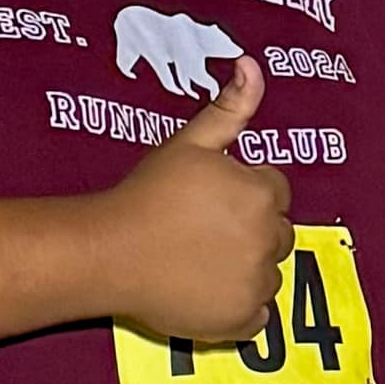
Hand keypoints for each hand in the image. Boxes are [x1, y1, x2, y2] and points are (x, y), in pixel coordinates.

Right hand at [87, 54, 290, 340]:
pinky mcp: (241, 319)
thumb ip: (229, 107)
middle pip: (277, 233)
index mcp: (261, 194)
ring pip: (268, 272)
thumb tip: (252, 64)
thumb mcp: (189, 143)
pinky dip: (238, 306)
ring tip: (197, 259)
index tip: (209, 200)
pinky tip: (203, 289)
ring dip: (245, 268)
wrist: (108, 252)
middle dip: (249, 230)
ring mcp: (256, 284)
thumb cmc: (145, 194)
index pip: (275, 191)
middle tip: (200, 230)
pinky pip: (258, 314)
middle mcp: (267, 240)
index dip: (242, 192)